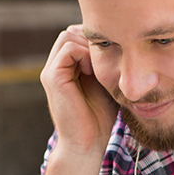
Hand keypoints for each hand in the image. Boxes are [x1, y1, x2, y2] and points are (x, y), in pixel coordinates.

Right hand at [41, 26, 118, 156]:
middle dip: (92, 40)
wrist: (88, 142)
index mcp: (67, 68)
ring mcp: (51, 71)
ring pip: (68, 35)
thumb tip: (122, 41)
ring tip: (98, 66)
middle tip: (108, 58)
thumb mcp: (106, 82)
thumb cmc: (100, 117)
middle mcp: (55, 67)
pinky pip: (67, 48)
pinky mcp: (52, 77)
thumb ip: (105, 63)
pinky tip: (92, 71)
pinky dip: (83, 54)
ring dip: (88, 46)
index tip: (112, 55)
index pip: (77, 35)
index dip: (95, 40)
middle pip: (71, 31)